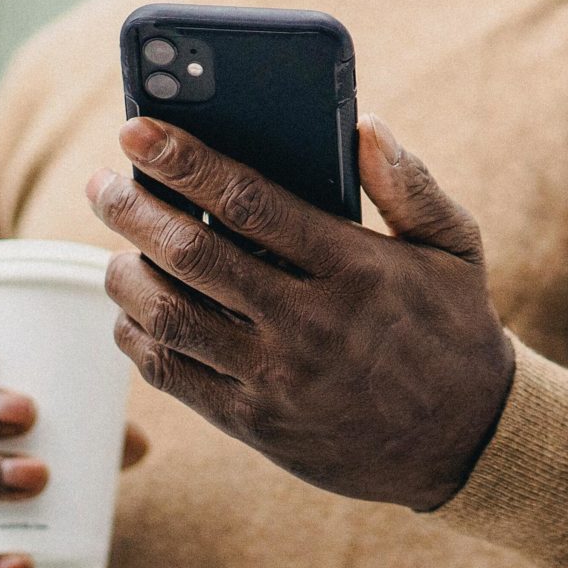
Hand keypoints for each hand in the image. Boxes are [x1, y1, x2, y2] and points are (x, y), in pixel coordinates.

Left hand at [87, 112, 512, 510]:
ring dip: (126, 275)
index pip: (250, 201)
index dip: (184, 161)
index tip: (137, 130)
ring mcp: (276, 378)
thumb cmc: (454, 327)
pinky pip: (171, 374)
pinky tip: (135, 311)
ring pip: (168, 317)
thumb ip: (410, 185)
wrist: (464, 441)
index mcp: (354, 267)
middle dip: (132, 210)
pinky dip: (137, 336)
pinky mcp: (255, 423)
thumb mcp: (455, 248)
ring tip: (120, 250)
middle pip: (191, 256)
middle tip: (103, 184)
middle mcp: (308, 322)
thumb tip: (365, 126)